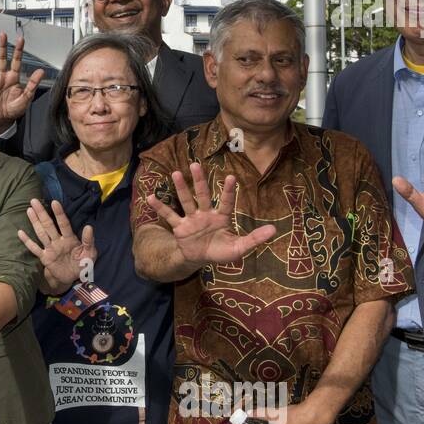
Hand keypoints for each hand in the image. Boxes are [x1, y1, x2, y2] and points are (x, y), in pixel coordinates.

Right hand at [0, 33, 43, 129]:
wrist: (0, 120)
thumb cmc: (14, 111)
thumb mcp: (26, 98)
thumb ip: (32, 84)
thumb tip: (41, 71)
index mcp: (14, 79)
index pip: (17, 61)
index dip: (18, 50)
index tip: (20, 39)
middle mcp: (4, 76)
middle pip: (5, 58)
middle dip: (4, 46)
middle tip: (4, 34)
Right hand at [18, 199, 96, 293]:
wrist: (74, 278)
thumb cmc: (83, 263)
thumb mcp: (90, 253)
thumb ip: (89, 241)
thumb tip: (89, 227)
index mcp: (70, 238)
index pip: (63, 223)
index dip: (59, 213)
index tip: (54, 202)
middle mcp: (58, 241)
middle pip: (49, 225)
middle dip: (42, 213)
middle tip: (34, 200)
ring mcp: (50, 248)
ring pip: (41, 233)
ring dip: (35, 222)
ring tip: (29, 210)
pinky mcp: (45, 258)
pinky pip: (35, 249)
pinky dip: (27, 241)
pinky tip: (20, 232)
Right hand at [144, 163, 276, 266]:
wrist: (200, 259)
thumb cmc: (221, 251)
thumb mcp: (239, 248)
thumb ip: (255, 239)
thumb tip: (274, 230)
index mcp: (221, 218)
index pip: (226, 202)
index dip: (229, 191)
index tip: (231, 177)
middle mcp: (205, 214)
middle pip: (202, 195)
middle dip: (199, 180)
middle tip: (195, 164)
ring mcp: (192, 219)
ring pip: (185, 201)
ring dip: (180, 188)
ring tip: (175, 173)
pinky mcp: (180, 227)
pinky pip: (169, 216)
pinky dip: (160, 207)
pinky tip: (150, 197)